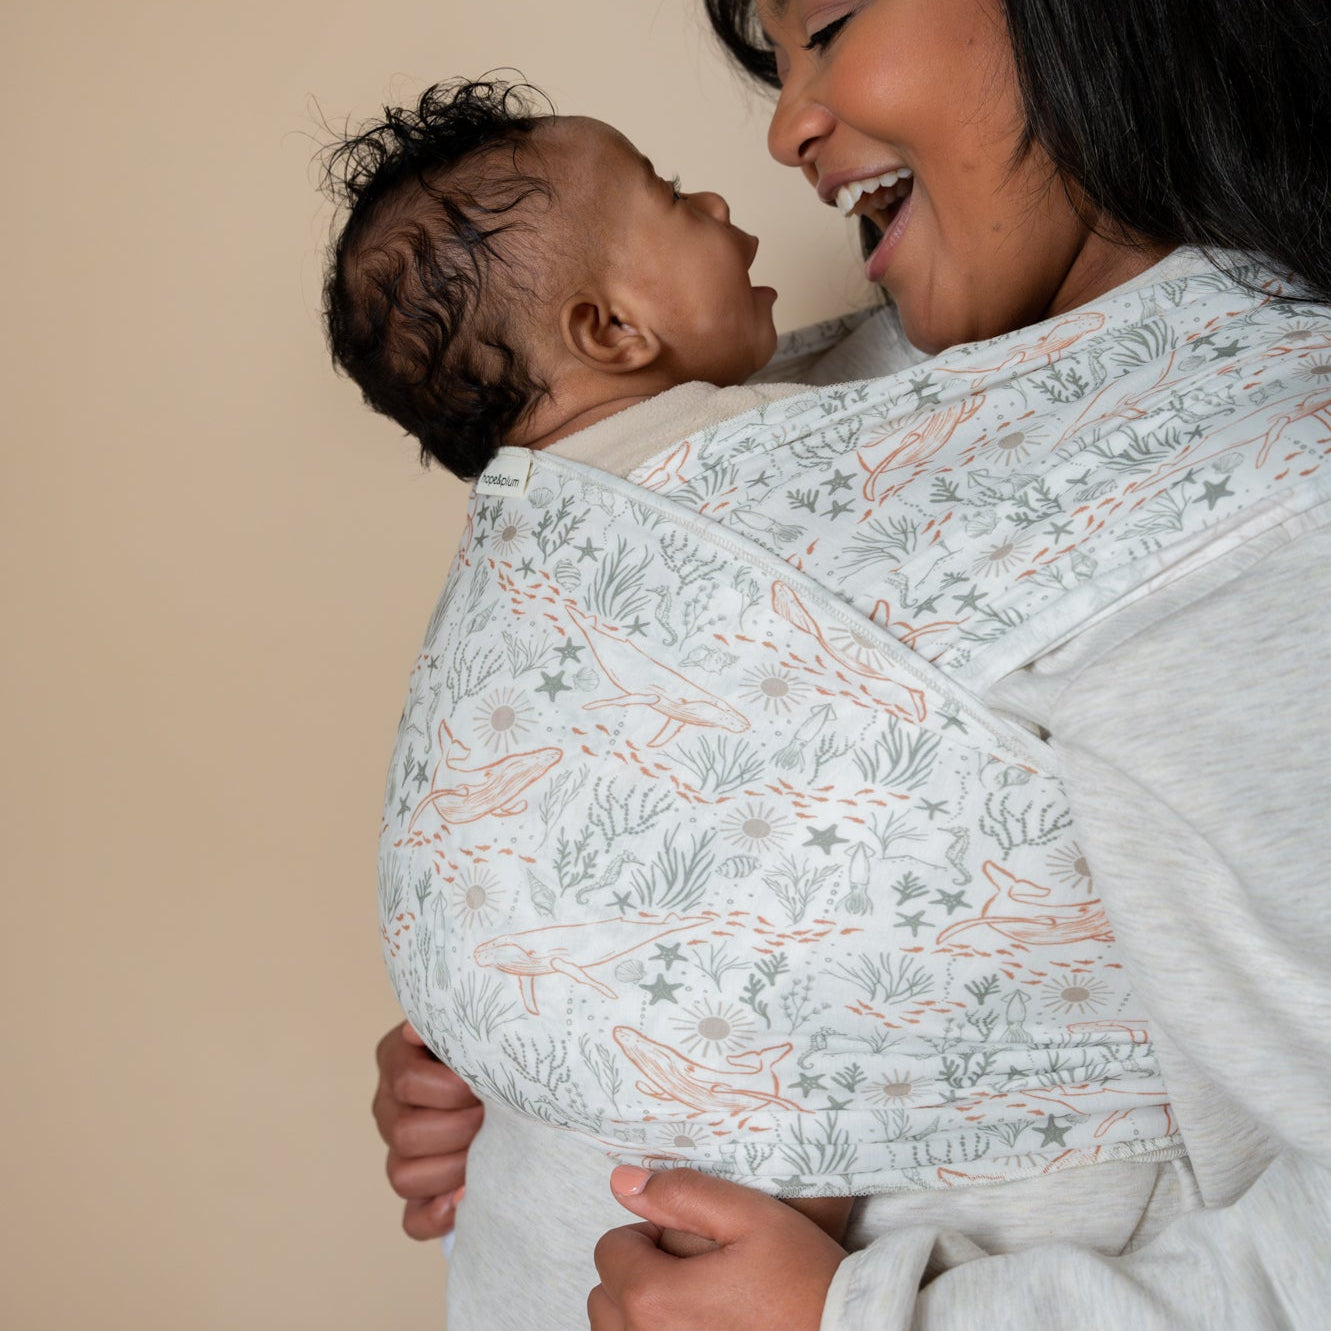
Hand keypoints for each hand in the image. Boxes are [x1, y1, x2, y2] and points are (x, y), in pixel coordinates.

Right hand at [372, 1021, 483, 1239]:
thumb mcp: (473, 1020)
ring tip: (489, 1150)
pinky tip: (465, 1198)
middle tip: (494, 1117)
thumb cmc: (491, 1036)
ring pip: (402, 1176)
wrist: (508, 1062)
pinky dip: (438, 1216)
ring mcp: (399, 1150)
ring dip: (453, 1168)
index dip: (453, 1090)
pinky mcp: (420, 1187)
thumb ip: (450, 1023)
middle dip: (460, 1129)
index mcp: (397, 1060)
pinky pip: (412, 1220)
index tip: (487, 1084)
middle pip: (404, 1134)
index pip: (408, 1083)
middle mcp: (389, 1106)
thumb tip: (414, 1033)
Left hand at [588, 1167, 846, 1330]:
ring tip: (697, 1304)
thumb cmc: (803, 1283)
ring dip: (643, 1313)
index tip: (692, 1240)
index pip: (611, 1249)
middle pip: (606, 1296)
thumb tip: (622, 1180)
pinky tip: (701, 1328)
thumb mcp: (751, 1216)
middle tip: (696, 1272)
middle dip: (640, 1274)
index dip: (650, 1233)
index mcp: (653, 1298)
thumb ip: (682, 1193)